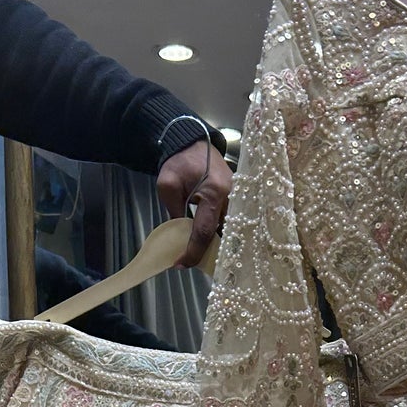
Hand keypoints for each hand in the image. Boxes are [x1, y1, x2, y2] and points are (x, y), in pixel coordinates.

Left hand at [157, 141, 232, 266]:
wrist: (192, 142)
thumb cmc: (179, 162)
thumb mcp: (168, 187)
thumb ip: (175, 213)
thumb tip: (181, 237)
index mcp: (214, 193)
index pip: (204, 231)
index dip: (193, 251)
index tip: (181, 264)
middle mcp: (232, 197)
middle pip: (223, 235)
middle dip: (209, 253)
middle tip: (192, 263)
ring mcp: (238, 198)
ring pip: (230, 230)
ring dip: (217, 245)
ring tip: (201, 257)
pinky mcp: (238, 198)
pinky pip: (232, 222)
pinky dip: (222, 234)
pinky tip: (212, 244)